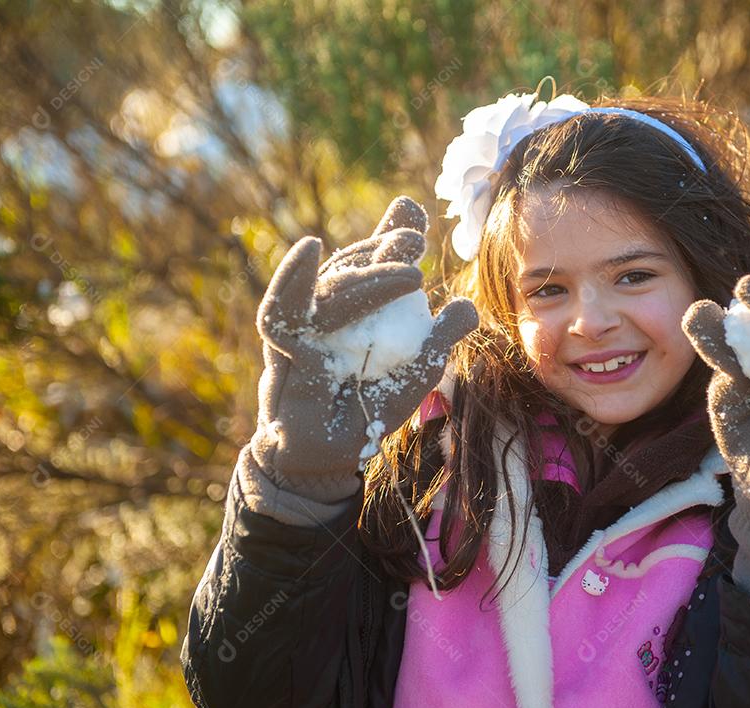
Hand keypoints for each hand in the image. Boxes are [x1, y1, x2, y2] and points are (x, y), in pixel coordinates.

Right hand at [248, 196, 478, 503]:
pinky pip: (284, 309)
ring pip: (331, 284)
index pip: (375, 259)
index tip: (414, 214)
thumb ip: (437, 334)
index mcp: (363, 305)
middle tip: (417, 242)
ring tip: (404, 265)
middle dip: (385, 248)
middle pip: (354, 265)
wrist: (330, 451)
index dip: (392, 232)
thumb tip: (465, 304)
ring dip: (365, 269)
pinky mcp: (285, 347)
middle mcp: (333, 306)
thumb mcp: (414, 369)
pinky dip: (293, 276)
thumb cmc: (370, 407)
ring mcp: (307, 324)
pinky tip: (311, 248)